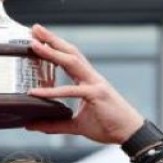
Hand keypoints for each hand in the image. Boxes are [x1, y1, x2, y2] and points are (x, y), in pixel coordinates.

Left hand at [25, 25, 143, 143]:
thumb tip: (32, 125)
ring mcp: (95, 84)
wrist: (131, 133)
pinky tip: (36, 92)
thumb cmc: (108, 126)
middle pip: (70, 52)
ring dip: (52, 52)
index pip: (69, 58)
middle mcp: (91, 78)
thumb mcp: (77, 125)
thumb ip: (54, 124)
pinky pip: (71, 90)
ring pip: (71, 62)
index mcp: (88, 81)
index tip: (39, 37)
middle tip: (35, 28)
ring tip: (35, 44)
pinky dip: (52, 91)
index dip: (55, 46)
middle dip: (52, 39)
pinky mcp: (96, 95)